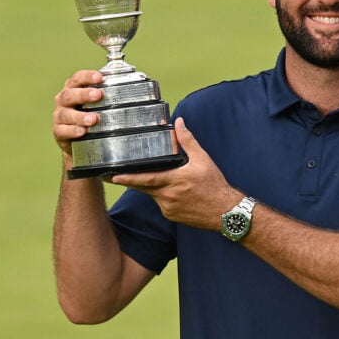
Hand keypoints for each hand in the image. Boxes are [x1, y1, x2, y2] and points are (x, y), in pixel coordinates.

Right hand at [53, 70, 103, 156]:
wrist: (78, 140)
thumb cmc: (90, 114)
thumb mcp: (98, 102)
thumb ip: (110, 93)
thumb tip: (138, 87)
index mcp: (73, 89)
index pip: (77, 78)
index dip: (87, 76)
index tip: (100, 77)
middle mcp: (64, 100)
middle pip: (70, 95)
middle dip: (84, 94)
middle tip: (98, 95)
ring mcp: (60, 116)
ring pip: (66, 114)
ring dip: (80, 116)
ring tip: (94, 118)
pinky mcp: (58, 131)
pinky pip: (63, 130)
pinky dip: (73, 130)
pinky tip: (82, 131)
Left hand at [110, 118, 240, 230]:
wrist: (225, 211)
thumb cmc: (215, 185)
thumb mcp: (203, 159)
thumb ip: (188, 141)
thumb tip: (179, 123)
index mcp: (175, 180)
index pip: (147, 178)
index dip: (129, 177)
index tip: (114, 176)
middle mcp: (169, 196)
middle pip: (143, 187)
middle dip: (128, 181)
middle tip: (113, 176)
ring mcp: (169, 208)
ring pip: (152, 195)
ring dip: (150, 187)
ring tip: (156, 179)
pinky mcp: (171, 216)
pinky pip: (160, 204)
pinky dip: (161, 196)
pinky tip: (172, 192)